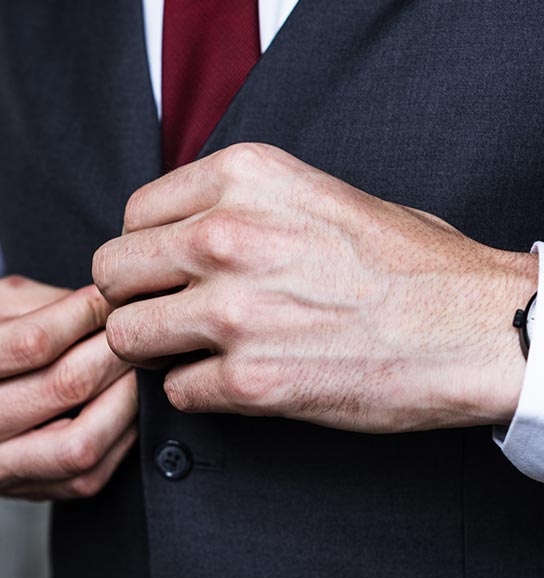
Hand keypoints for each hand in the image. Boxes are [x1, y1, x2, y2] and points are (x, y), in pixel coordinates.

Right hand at [0, 276, 137, 499]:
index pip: (31, 343)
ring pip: (81, 442)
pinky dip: (122, 434)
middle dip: (114, 352)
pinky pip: (91, 472)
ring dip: (126, 399)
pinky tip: (126, 404)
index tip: (113, 298)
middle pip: (62, 388)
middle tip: (136, 332)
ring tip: (137, 368)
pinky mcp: (24, 495)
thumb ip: (43, 303)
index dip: (86, 317)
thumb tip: (109, 306)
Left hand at [92, 143, 537, 432]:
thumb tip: (171, 233)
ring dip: (153, 351)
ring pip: (126, 337)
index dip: (144, 250)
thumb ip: (234, 203)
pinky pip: (176, 392)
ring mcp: (233, 312)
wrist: (472, 327)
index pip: (132, 216)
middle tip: (165, 315)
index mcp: (242, 178)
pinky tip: (235, 381)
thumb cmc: (401, 262)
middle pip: (112, 274)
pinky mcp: (249, 380)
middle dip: (132, 300)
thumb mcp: (313, 191)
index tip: (165, 271)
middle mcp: (227, 237)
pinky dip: (197, 392)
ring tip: (192, 352)